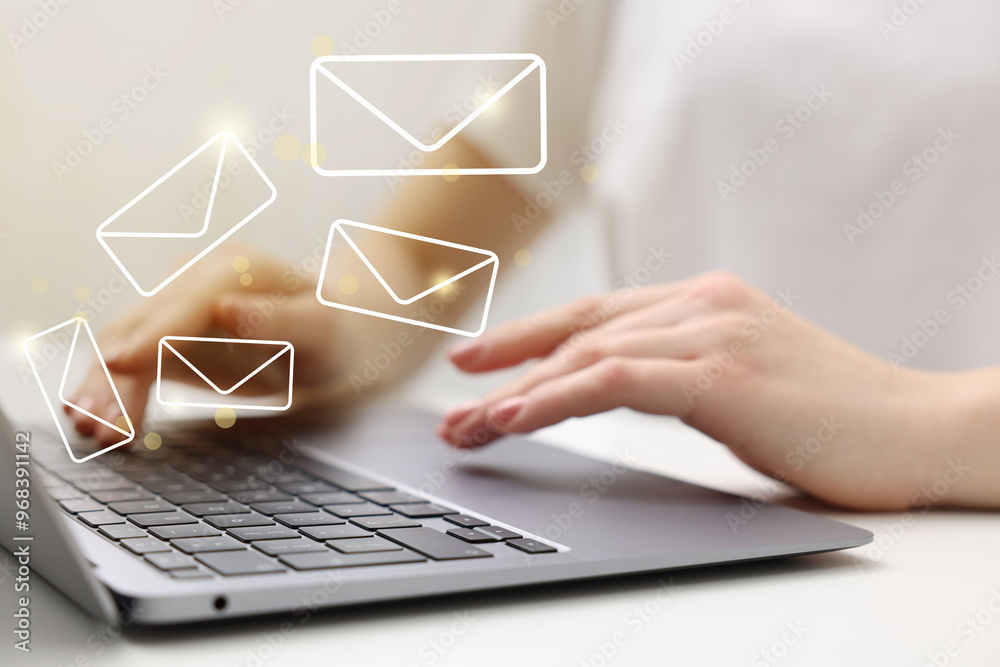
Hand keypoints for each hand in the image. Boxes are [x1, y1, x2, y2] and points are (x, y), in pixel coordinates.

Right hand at [67, 244, 348, 444]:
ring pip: (125, 346)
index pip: (185, 302)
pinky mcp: (166, 340)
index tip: (122, 363)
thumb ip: (280, 319)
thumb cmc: (333, 331)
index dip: (153, 334)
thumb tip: (228, 310)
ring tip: (88, 429)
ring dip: (103, 388)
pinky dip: (111, 392)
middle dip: (118, 375)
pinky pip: (129, 365)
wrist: (333, 331)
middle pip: (144, 327)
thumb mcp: (322, 329)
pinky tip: (91, 419)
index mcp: (232, 269)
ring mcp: (175, 310)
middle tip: (101, 423)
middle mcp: (193, 282)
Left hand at [437, 271, 969, 509]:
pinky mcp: (724, 377)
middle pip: (579, 328)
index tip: (481, 361)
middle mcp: (703, 304)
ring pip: (589, 353)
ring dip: (519, 393)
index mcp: (706, 301)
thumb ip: (684, 372)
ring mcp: (714, 334)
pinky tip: (516, 417)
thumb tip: (620, 389)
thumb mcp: (745, 380)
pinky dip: (557, 397)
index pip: (597, 314)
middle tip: (456, 405)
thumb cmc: (836, 416)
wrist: (921, 429)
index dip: (530, 336)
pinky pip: (617, 381)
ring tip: (471, 426)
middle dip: (509, 367)